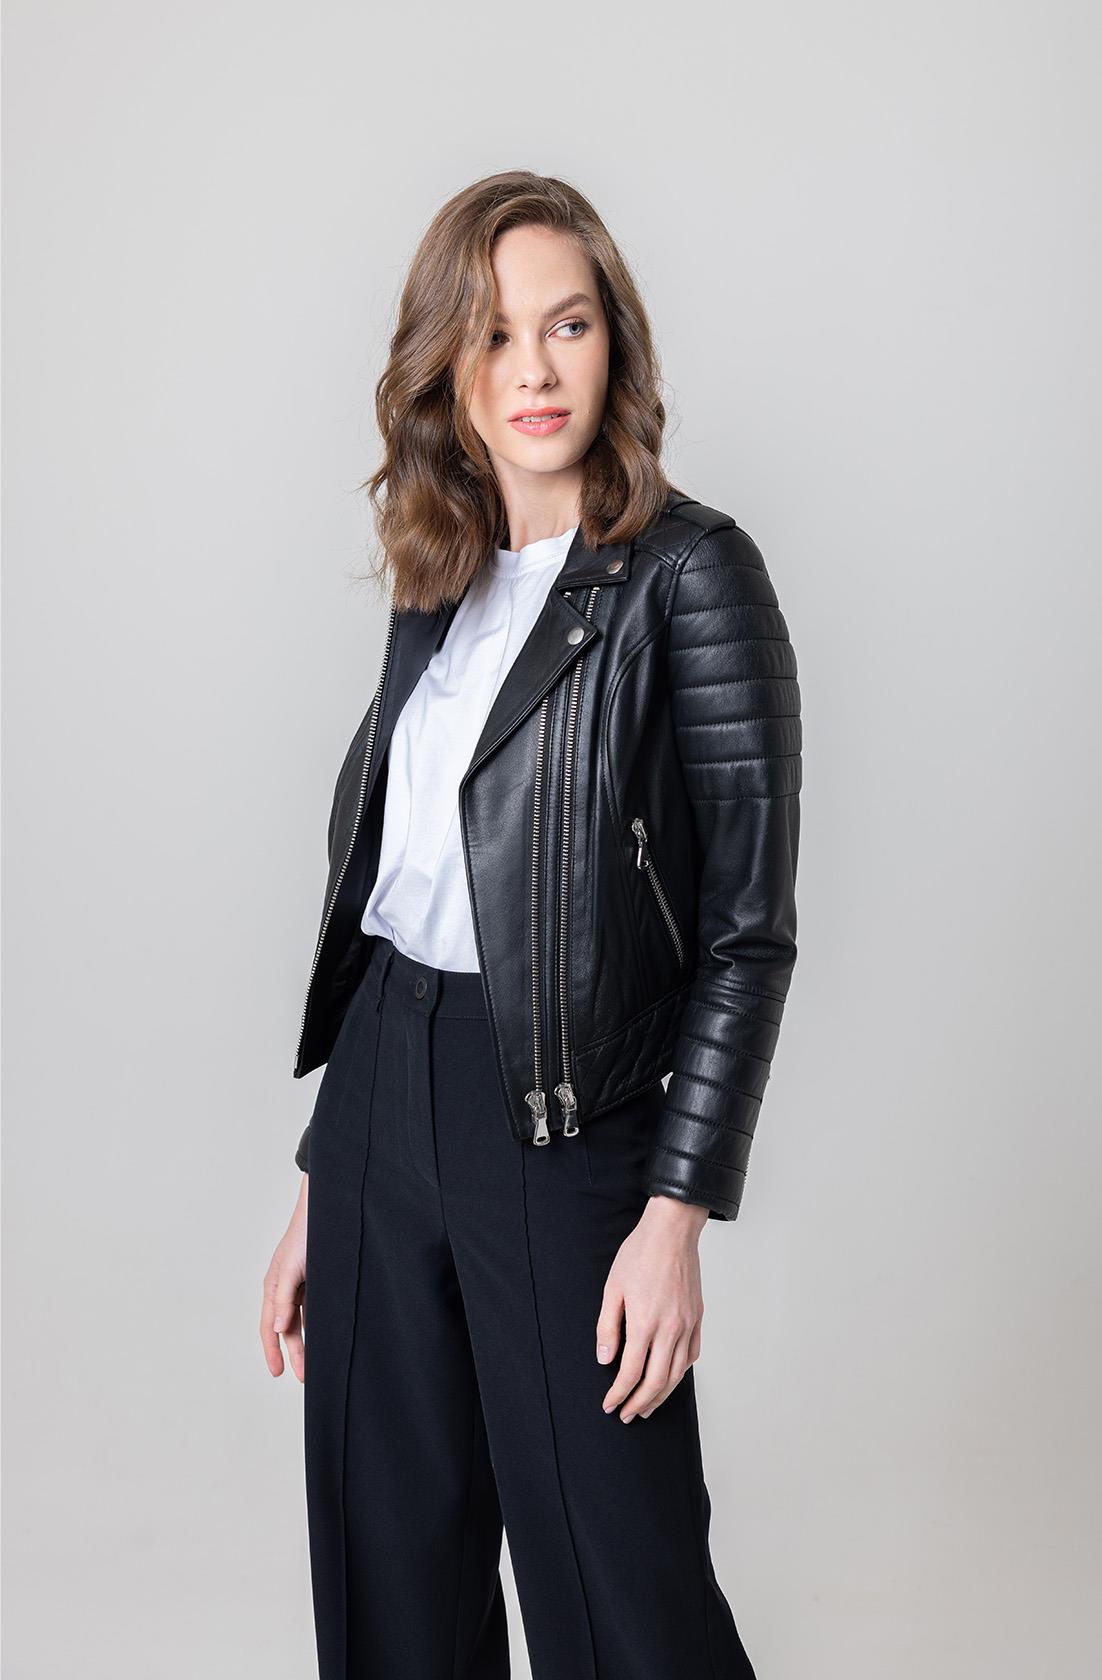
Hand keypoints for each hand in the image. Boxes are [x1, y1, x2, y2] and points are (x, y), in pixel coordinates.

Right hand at [261, 1174, 308, 1380]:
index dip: (272, 1351)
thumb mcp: (291, 1269)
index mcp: (273, 1286)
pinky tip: (326, 1336)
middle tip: (305, 1377)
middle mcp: (285, 1288)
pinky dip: (317, 1325)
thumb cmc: (307, 1235)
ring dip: (307, 1342)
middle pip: (286, 1328)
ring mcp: (301, 1284)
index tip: (277, 1373)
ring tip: (317, 1364)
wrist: (328, 1209)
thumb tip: (276, 1329)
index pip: (268, 1327)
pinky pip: (314, 1309)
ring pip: (301, 1321)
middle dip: (295, 1353)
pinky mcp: (317, 1280)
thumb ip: (283, 1299)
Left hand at [596, 1194, 708, 1421]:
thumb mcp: (612, 1289)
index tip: (609, 1405)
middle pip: (656, 1382)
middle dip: (639, 1404)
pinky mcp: (697, 1318)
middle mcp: (670, 1330)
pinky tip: (670, 1378)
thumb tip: (605, 1360)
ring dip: (661, 1396)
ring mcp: (687, 1325)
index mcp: (645, 1323)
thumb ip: (607, 1328)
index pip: (630, 1373)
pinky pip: (691, 1355)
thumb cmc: (639, 1254)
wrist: (672, 1231)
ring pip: (677, 1374)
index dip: (618, 1394)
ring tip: (646, 1407)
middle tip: (626, 1415)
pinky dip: (680, 1373)